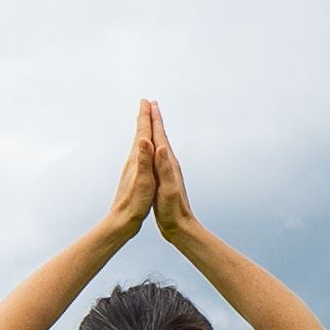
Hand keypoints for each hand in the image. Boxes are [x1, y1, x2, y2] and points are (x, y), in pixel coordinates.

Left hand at [103, 103, 164, 235]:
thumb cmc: (134, 203)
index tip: (147, 101)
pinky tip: (143, 150)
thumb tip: (142, 139)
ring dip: (143, 130)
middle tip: (146, 103)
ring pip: (139, 143)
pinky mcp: (134, 176)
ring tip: (145, 121)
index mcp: (136, 159)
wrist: (122, 220)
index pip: (142, 133)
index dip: (145, 117)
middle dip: (144, 118)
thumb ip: (143, 160)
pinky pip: (140, 154)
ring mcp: (132, 168)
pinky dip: (143, 146)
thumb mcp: (142, 181)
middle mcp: (133, 161)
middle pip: (139, 134)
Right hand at [144, 104, 196, 236]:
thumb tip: (161, 147)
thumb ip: (165, 168)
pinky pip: (157, 157)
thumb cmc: (173, 209)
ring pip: (160, 145)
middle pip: (161, 136)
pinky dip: (153, 148)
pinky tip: (152, 150)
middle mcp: (169, 163)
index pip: (160, 136)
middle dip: (155, 120)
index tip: (149, 103)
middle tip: (150, 104)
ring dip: (155, 132)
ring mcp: (167, 171)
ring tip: (151, 122)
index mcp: (168, 163)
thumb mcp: (168, 188)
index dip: (154, 119)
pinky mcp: (164, 178)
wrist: (180, 226)